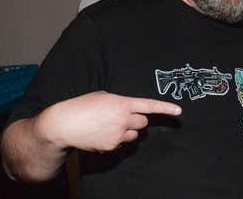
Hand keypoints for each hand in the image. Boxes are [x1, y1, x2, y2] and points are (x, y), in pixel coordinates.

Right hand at [35, 91, 181, 152]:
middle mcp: (122, 119)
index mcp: (121, 103)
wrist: (63, 124)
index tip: (179, 111)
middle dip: (136, 121)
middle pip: (143, 123)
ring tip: (109, 126)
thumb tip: (130, 109)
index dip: (165, 108)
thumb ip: (120, 102)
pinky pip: (121, 143)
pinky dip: (115, 140)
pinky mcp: (110, 146)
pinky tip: (101, 134)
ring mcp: (117, 134)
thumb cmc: (82, 106)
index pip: (148, 105)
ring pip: (134, 135)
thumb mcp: (103, 96)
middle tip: (122, 118)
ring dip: (127, 131)